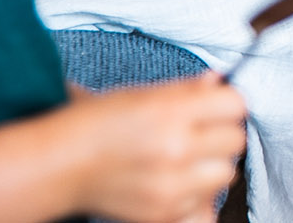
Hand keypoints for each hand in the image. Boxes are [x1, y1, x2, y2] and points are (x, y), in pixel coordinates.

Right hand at [63, 74, 245, 222]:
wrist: (56, 165)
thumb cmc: (95, 124)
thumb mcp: (142, 94)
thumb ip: (187, 89)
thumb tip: (219, 82)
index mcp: (171, 112)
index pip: (236, 105)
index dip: (226, 105)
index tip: (215, 108)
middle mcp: (175, 149)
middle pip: (236, 141)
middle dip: (221, 135)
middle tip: (198, 134)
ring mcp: (170, 186)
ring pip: (226, 174)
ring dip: (212, 167)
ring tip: (186, 161)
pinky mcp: (163, 214)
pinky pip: (207, 208)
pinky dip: (198, 199)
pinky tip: (179, 186)